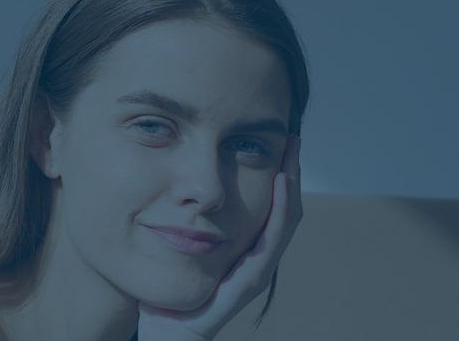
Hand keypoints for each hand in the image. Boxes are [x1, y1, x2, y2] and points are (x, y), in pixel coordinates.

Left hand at [137, 135, 302, 340]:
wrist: (165, 331)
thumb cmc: (169, 293)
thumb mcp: (181, 247)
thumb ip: (186, 221)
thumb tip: (179, 183)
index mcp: (247, 250)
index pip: (274, 206)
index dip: (282, 174)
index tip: (281, 141)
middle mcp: (259, 259)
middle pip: (287, 209)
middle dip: (292, 171)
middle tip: (293, 138)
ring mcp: (256, 271)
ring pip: (286, 220)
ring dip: (291, 184)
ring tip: (291, 154)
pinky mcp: (248, 281)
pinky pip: (270, 240)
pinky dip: (279, 209)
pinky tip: (280, 183)